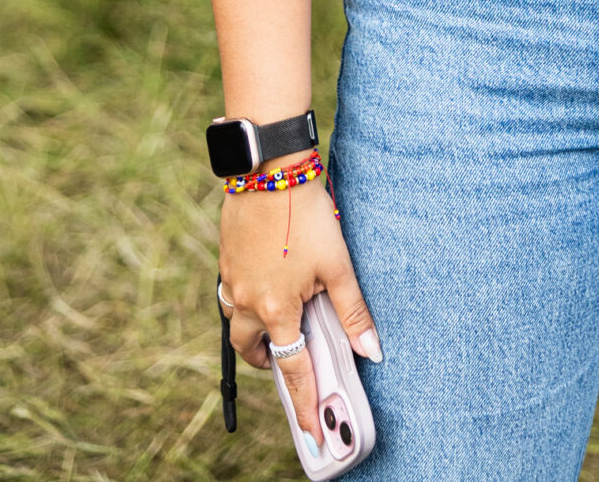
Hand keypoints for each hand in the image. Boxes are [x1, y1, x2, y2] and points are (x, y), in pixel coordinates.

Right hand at [219, 175, 380, 446]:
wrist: (269, 169)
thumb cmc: (306, 215)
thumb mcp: (337, 265)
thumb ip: (353, 312)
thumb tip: (372, 351)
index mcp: (276, 310)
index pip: (292, 370)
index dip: (304, 402)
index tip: (310, 429)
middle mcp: (246, 302)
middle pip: (252, 348)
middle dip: (269, 360)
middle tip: (289, 357)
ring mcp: (231, 279)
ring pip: (235, 320)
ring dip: (254, 329)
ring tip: (278, 321)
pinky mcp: (226, 257)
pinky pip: (231, 291)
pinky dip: (245, 297)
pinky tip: (264, 280)